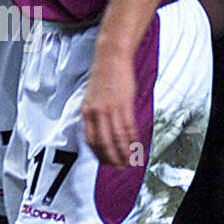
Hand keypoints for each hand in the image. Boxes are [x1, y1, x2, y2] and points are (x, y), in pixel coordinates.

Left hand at [82, 39, 138, 167]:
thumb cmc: (103, 76)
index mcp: (86, 112)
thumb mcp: (92, 97)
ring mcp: (110, 109)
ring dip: (124, 153)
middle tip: (119, 167)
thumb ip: (94, 114)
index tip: (105, 162)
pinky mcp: (124, 104)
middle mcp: (96, 113)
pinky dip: (133, 140)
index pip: (90, 140)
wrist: (111, 57)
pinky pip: (129, 128)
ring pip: (117, 139)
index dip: (98, 155)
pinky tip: (137, 146)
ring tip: (130, 161)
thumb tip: (101, 130)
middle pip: (103, 143)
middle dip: (112, 159)